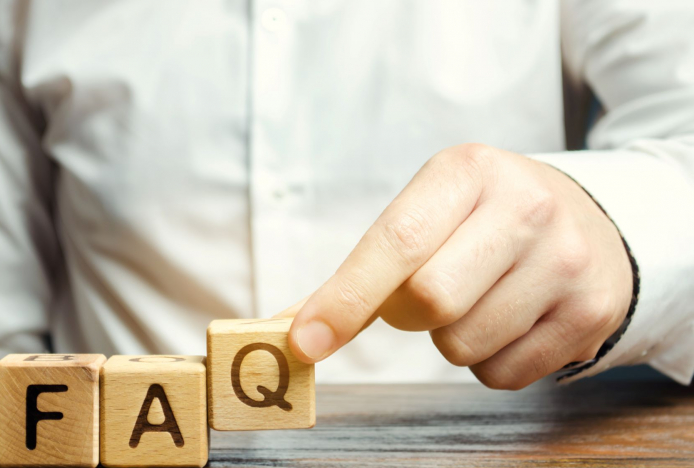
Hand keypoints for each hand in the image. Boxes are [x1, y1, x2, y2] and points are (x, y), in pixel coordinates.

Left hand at [279, 144, 632, 389]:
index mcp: (469, 171)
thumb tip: (296, 329)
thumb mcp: (432, 211)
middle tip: (425, 293)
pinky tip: (511, 319)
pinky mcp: (590, 312)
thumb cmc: (483, 221)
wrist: (588, 222)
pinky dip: (488, 360)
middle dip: (408, 313)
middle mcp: (526, 207)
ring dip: (450, 339)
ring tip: (480, 298)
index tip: (305, 341)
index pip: (397, 241)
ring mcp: (566, 260)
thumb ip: (365, 266)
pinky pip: (502, 375)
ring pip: (462, 345)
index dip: (345, 297)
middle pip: (429, 301)